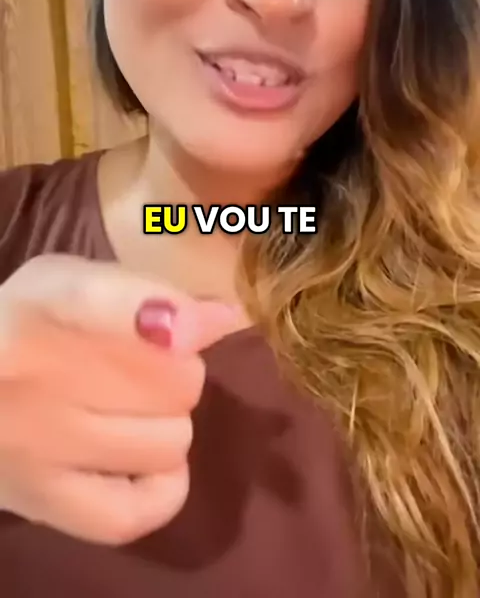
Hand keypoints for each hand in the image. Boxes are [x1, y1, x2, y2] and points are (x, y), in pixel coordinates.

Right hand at [0, 254, 237, 544]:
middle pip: (176, 380)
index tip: (212, 318)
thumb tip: (224, 318)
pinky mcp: (43, 505)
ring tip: (131, 411)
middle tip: (143, 371)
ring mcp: (38, 449)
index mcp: (41, 303)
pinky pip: (140, 508)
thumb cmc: (22, 326)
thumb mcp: (68, 282)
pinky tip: (140, 459)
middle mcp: (34, 377)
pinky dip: (159, 483)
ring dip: (166, 422)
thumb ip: (141, 291)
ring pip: (170, 440)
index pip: (110, 304)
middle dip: (176, 371)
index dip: (171, 315)